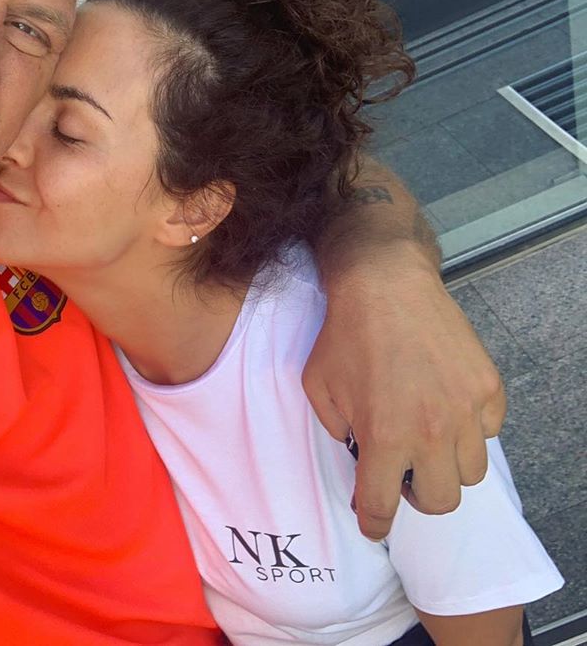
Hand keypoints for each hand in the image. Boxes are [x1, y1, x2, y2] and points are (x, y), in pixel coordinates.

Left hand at [303, 244, 505, 539]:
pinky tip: (445, 407)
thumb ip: (335, 431)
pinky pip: (488, 432)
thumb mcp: (318, 388)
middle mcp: (431, 431)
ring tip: (425, 439)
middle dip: (417, 497)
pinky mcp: (488, 388)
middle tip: (401, 474)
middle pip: (441, 502)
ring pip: (470, 473)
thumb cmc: (345, 334)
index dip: (375, 522)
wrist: (384, 283)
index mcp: (384, 436)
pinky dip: (469, 431)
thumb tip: (356, 455)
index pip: (382, 505)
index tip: (373, 524)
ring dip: (446, 466)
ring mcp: (465, 410)